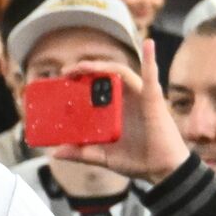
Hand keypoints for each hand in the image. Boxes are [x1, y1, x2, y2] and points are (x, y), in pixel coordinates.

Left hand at [52, 39, 191, 184]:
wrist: (161, 171)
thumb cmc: (137, 160)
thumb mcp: (102, 157)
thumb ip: (81, 154)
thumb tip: (55, 153)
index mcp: (113, 110)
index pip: (94, 89)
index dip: (79, 82)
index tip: (60, 81)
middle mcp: (125, 101)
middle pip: (104, 77)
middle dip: (85, 70)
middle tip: (65, 72)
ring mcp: (140, 98)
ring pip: (120, 73)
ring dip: (102, 66)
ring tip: (83, 66)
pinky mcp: (154, 101)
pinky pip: (152, 77)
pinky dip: (151, 59)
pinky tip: (148, 44)